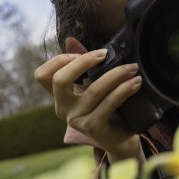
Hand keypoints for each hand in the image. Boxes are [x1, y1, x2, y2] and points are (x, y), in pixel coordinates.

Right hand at [34, 37, 143, 161]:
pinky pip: (109, 103)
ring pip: (93, 90)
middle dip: (84, 62)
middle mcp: (63, 109)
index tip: (81, 53)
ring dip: (116, 74)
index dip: (58, 60)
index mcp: (60, 97)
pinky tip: (136, 83)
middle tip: (105, 53)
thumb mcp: (95, 86)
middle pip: (60, 80)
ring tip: (133, 68)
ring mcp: (77, 120)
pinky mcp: (93, 128)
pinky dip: (124, 90)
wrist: (122, 139)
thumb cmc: (110, 109)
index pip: (42, 76)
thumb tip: (71, 39)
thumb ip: (85, 66)